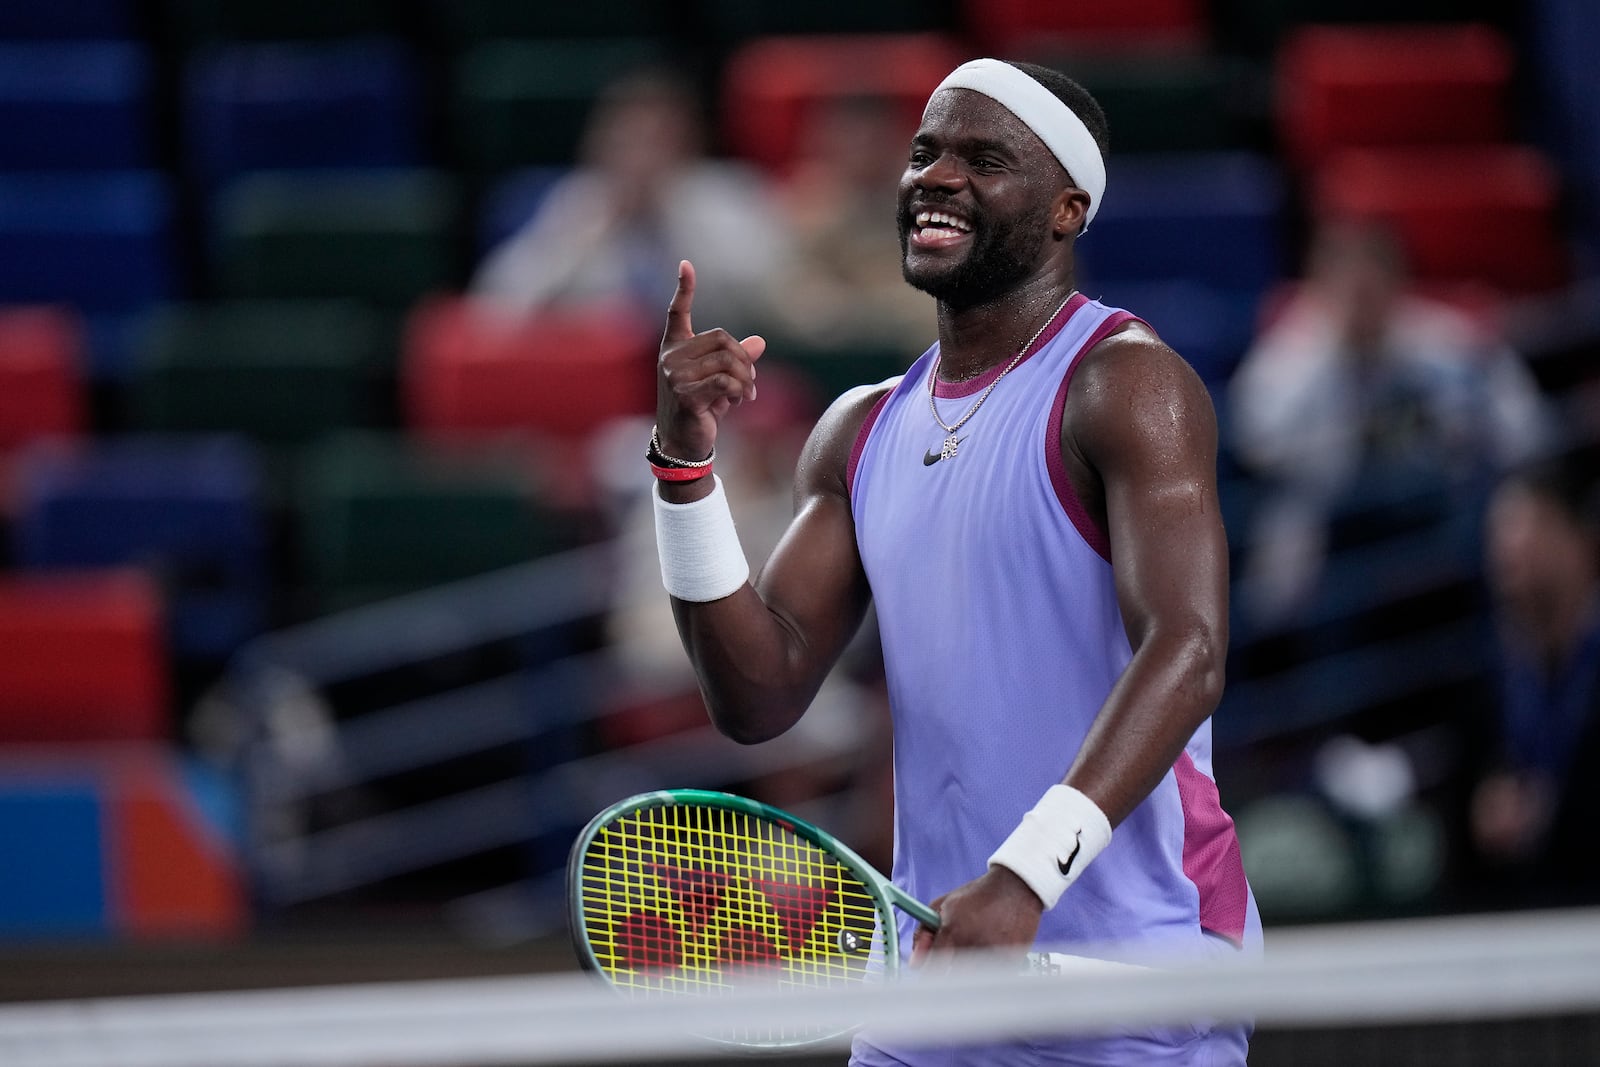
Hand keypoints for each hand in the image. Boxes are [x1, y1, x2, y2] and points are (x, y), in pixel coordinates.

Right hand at [656, 259, 765, 462]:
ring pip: (727, 361)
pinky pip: (726, 381)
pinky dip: (741, 390)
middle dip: (743, 359)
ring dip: (746, 378)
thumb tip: (760, 342)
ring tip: (747, 393)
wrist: (684, 442)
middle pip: (722, 338)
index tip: (686, 264)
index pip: (677, 312)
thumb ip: (737, 360)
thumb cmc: (702, 407)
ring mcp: (675, 375)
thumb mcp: (721, 380)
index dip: (684, 288)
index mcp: (675, 348)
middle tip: (750, 380)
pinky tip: (741, 400)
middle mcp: (671, 357)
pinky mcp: (685, 394)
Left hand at [910, 866, 1043, 972]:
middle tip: (956, 955)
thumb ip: (923, 934)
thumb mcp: (941, 905)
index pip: (933, 969)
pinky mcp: (1012, 961)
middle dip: (950, 971)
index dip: (929, 974)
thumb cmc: (976, 895)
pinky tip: (993, 947)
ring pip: (974, 979)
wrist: (1015, 887)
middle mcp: (973, 945)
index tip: (929, 975)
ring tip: (979, 945)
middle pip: (953, 978)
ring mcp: (994, 955)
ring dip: (972, 969)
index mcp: (953, 931)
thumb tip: (915, 963)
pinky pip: (994, 976)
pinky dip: (991, 968)